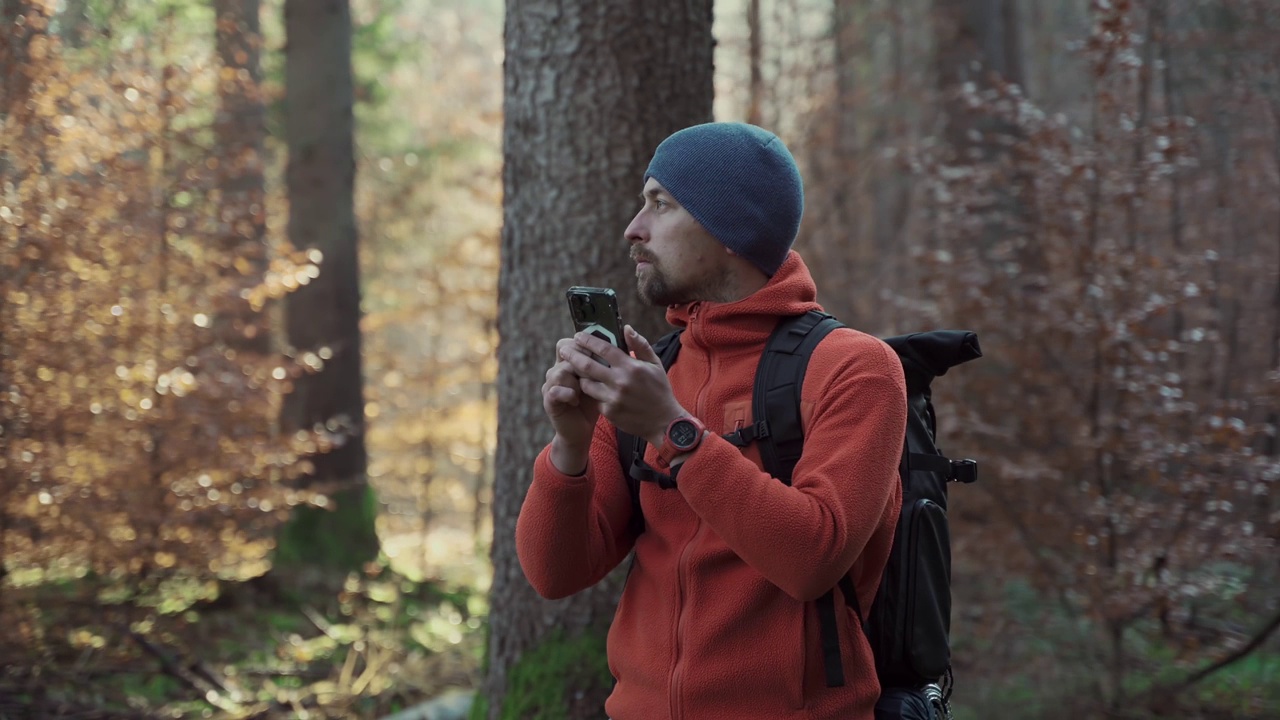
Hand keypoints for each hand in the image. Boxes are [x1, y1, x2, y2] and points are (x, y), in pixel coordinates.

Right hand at [542, 338, 599, 472]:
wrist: (583, 429)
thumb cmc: (596, 402)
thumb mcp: (605, 380)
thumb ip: (609, 361)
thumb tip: (625, 338)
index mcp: (570, 362)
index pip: (569, 343)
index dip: (582, 344)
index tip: (600, 351)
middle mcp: (558, 370)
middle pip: (563, 352)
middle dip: (581, 358)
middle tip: (597, 369)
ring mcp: (551, 384)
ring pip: (560, 371)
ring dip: (576, 378)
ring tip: (586, 388)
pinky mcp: (549, 400)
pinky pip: (555, 390)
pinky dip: (568, 394)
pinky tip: (576, 400)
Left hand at [561, 326, 687, 446]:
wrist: (664, 423)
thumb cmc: (660, 391)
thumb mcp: (655, 364)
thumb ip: (640, 345)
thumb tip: (626, 328)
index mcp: (631, 367)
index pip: (604, 349)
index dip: (588, 341)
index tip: (578, 335)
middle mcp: (620, 381)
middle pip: (587, 366)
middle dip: (573, 356)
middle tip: (564, 350)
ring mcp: (613, 398)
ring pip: (586, 384)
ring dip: (580, 376)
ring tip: (574, 370)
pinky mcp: (609, 412)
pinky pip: (594, 399)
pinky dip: (592, 393)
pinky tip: (590, 389)